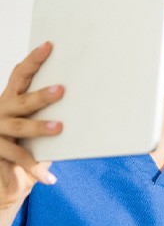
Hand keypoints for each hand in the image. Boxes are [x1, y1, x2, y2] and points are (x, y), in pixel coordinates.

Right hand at [0, 42, 63, 206]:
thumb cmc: (25, 138)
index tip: (49, 45)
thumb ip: (51, 109)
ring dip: (40, 128)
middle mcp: (1, 111)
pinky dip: (36, 169)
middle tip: (62, 90)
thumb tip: (92, 96)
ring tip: (59, 127)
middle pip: (22, 101)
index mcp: (12, 98)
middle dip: (41, 95)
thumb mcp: (35, 120)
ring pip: (20, 128)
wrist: (2, 170)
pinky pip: (19, 159)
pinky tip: (50, 179)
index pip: (20, 74)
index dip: (33, 60)